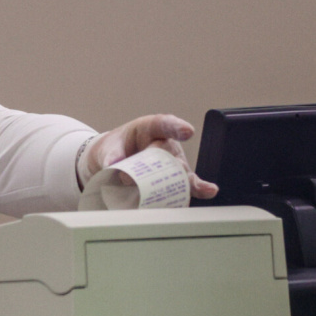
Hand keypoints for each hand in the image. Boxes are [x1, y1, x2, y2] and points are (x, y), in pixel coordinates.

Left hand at [78, 114, 217, 199]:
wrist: (112, 164)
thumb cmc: (114, 149)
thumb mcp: (107, 148)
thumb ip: (111, 155)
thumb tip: (114, 165)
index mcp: (150, 128)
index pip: (164, 124)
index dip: (176, 127)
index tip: (187, 131)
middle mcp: (166, 144)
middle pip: (171, 152)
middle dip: (167, 162)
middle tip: (153, 173)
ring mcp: (172, 162)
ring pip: (182, 170)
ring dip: (185, 180)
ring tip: (196, 187)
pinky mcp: (175, 179)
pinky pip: (187, 184)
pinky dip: (197, 189)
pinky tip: (208, 191)